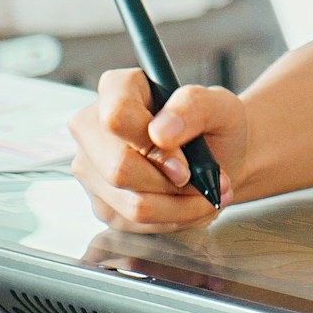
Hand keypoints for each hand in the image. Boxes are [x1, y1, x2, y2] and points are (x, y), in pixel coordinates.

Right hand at [69, 70, 251, 232]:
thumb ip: (193, 108)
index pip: (117, 117)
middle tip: (208, 180)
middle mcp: (92, 127)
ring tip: (208, 194)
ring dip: (182, 207)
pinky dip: (174, 219)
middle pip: (119, 169)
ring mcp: (92, 168)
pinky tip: (189, 204)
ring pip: (131, 204)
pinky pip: (136, 223)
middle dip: (172, 185)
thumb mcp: (220, 106)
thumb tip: (160, 132)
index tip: (186, 164)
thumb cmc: (215, 126)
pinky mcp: (102, 202)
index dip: (153, 147)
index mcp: (117, 89)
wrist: (220, 157)